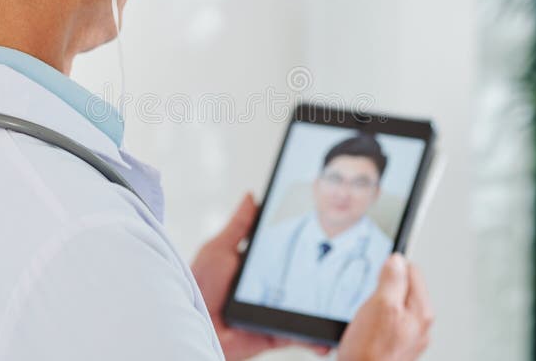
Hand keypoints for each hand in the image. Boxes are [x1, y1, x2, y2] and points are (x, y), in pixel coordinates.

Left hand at [191, 193, 329, 360]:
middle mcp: (266, 289)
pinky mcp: (272, 334)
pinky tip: (328, 335)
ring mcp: (271, 312)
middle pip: (300, 280)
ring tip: (345, 303)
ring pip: (304, 308)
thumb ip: (238, 226)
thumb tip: (251, 196)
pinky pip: (297, 335)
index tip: (324, 233)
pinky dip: (314, 338)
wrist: (190, 323)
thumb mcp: (218, 249)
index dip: (303, 246)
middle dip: (320, 276)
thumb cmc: (198, 285)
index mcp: (254, 267)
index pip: (284, 253)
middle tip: (343, 267)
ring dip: (323, 308)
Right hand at [337, 254, 432, 360]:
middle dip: (381, 290)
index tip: (378, 274)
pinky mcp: (395, 346)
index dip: (392, 268)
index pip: (412, 271)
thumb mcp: (380, 306)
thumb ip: (392, 280)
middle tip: (367, 302)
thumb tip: (397, 260)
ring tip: (362, 320)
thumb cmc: (370, 353)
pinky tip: (362, 332)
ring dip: (374, 307)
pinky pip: (384, 324)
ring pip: (390, 306)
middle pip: (401, 289)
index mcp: (420, 311)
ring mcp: (407, 336)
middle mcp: (419, 324)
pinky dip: (371, 323)